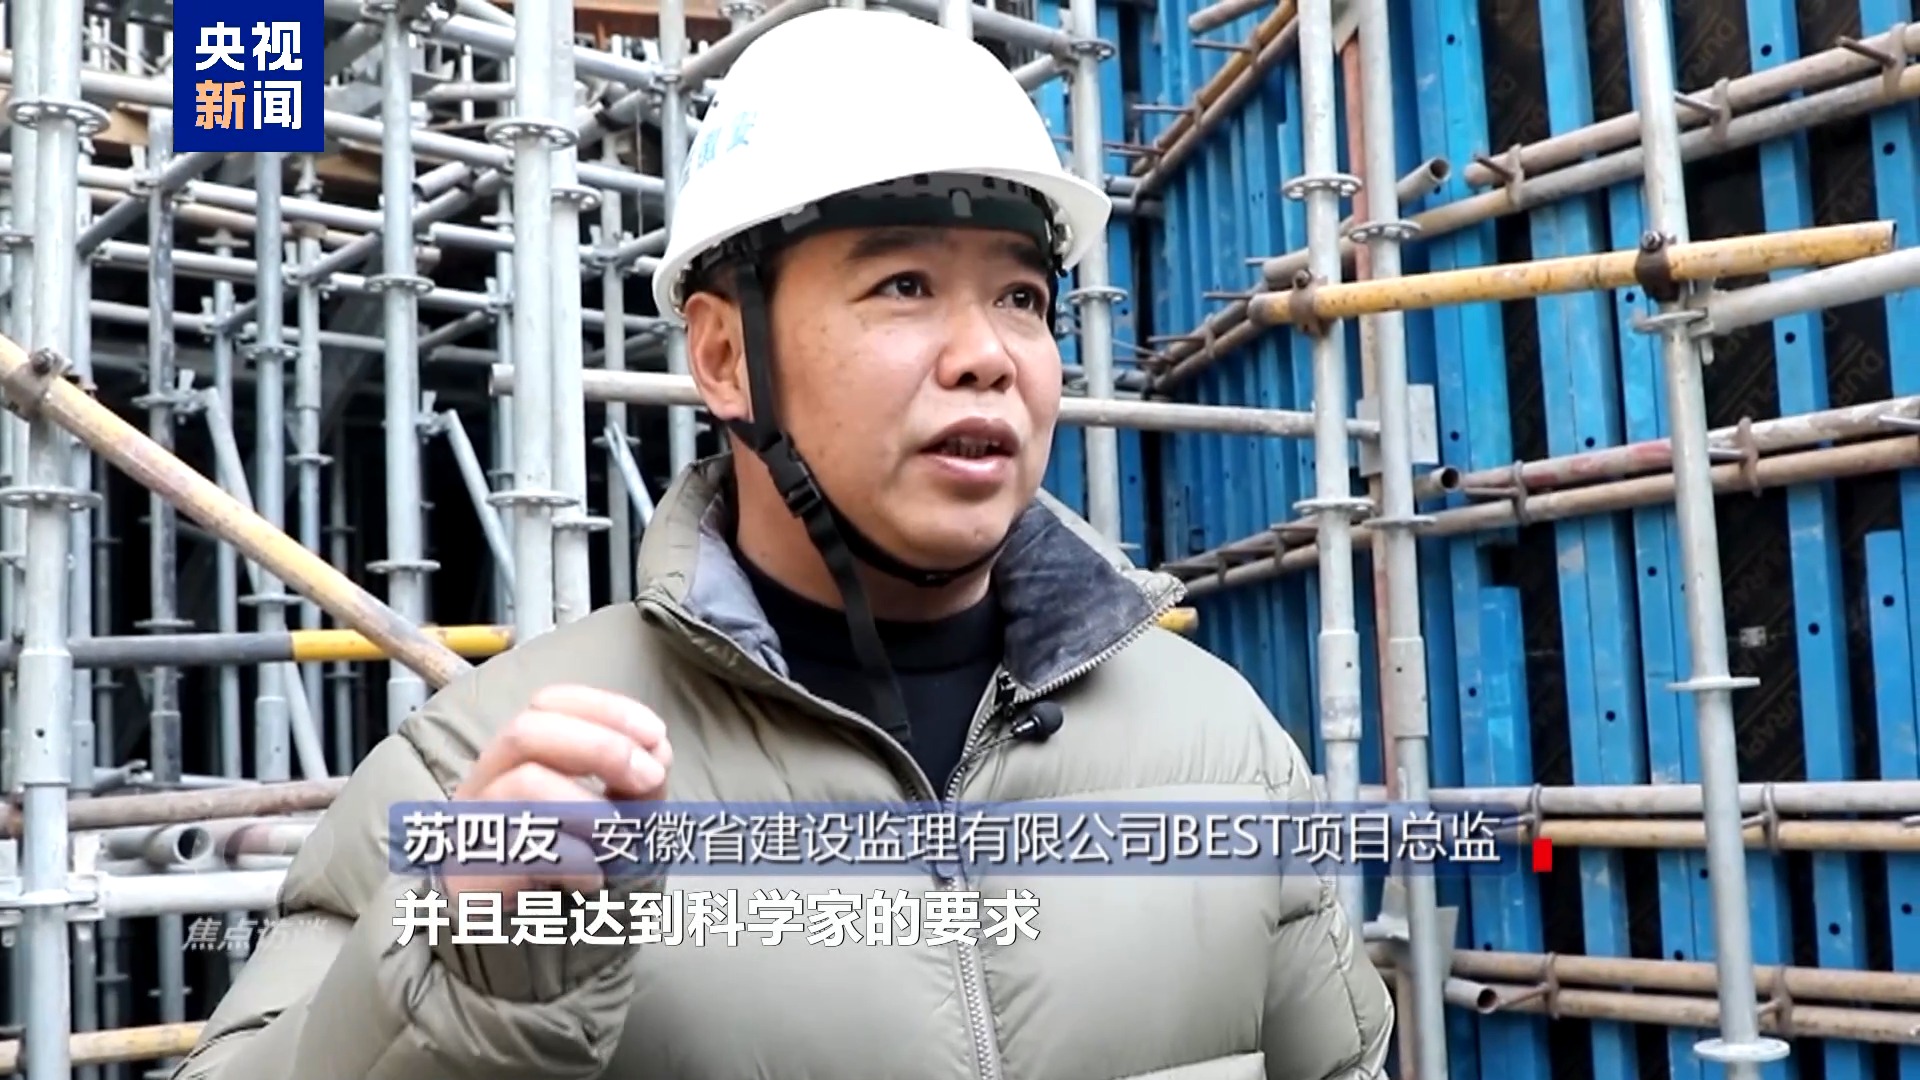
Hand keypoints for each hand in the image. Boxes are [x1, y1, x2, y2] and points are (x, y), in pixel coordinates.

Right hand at [442, 684, 672, 904]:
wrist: (529, 954)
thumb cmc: (575, 876)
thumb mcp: (616, 819)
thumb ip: (636, 784)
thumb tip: (657, 749)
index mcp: (516, 761)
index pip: (546, 703)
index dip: (604, 708)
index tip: (655, 733)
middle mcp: (483, 785)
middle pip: (527, 731)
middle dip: (602, 746)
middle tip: (650, 778)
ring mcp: (470, 829)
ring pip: (524, 785)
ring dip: (591, 808)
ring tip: (617, 839)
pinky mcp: (470, 878)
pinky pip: (525, 851)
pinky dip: (576, 862)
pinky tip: (593, 881)